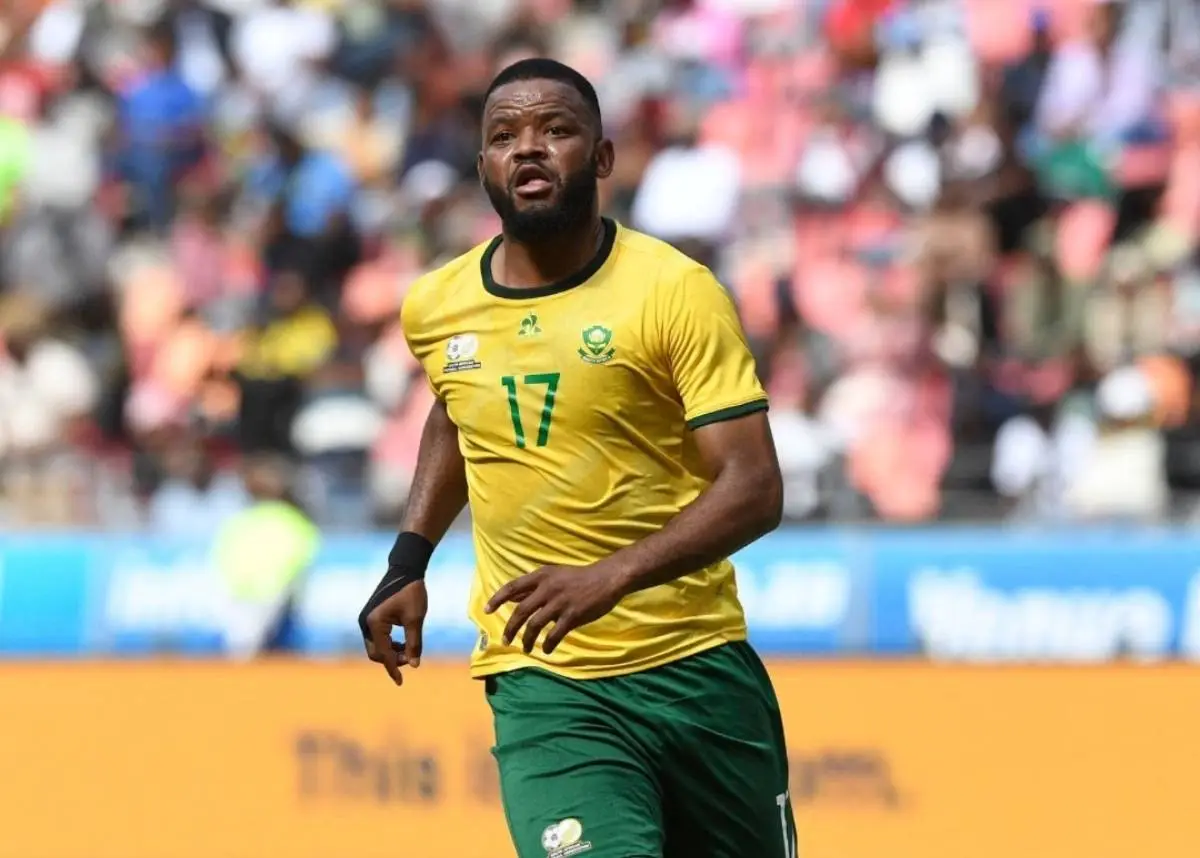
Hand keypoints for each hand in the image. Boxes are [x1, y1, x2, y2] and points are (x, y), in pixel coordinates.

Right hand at [361, 580, 427, 685]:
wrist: (405, 570)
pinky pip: (377, 638)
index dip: (393, 669)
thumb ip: (414, 643)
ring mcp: (366, 620)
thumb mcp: (416, 619)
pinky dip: (389, 644)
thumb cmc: (412, 592)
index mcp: (374, 624)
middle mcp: (365, 623)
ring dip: (391, 652)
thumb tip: (414, 665)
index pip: (383, 654)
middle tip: (411, 658)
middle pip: (376, 653)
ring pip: (376, 646)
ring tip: (409, 649)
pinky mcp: (370, 617)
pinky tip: (403, 642)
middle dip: (392, 659)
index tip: (400, 682)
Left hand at [485, 564, 625, 654]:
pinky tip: (547, 650)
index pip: (512, 587)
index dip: (497, 599)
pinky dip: (548, 645)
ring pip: (535, 625)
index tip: (486, 610)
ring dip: (527, 640)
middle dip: (510, 628)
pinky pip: (555, 634)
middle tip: (505, 641)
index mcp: (542, 576)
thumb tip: (512, 598)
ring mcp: (560, 602)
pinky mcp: (573, 615)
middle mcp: (548, 588)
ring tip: (527, 649)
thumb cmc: (579, 577)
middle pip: (521, 611)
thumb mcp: (553, 575)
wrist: (607, 578)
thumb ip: (533, 588)